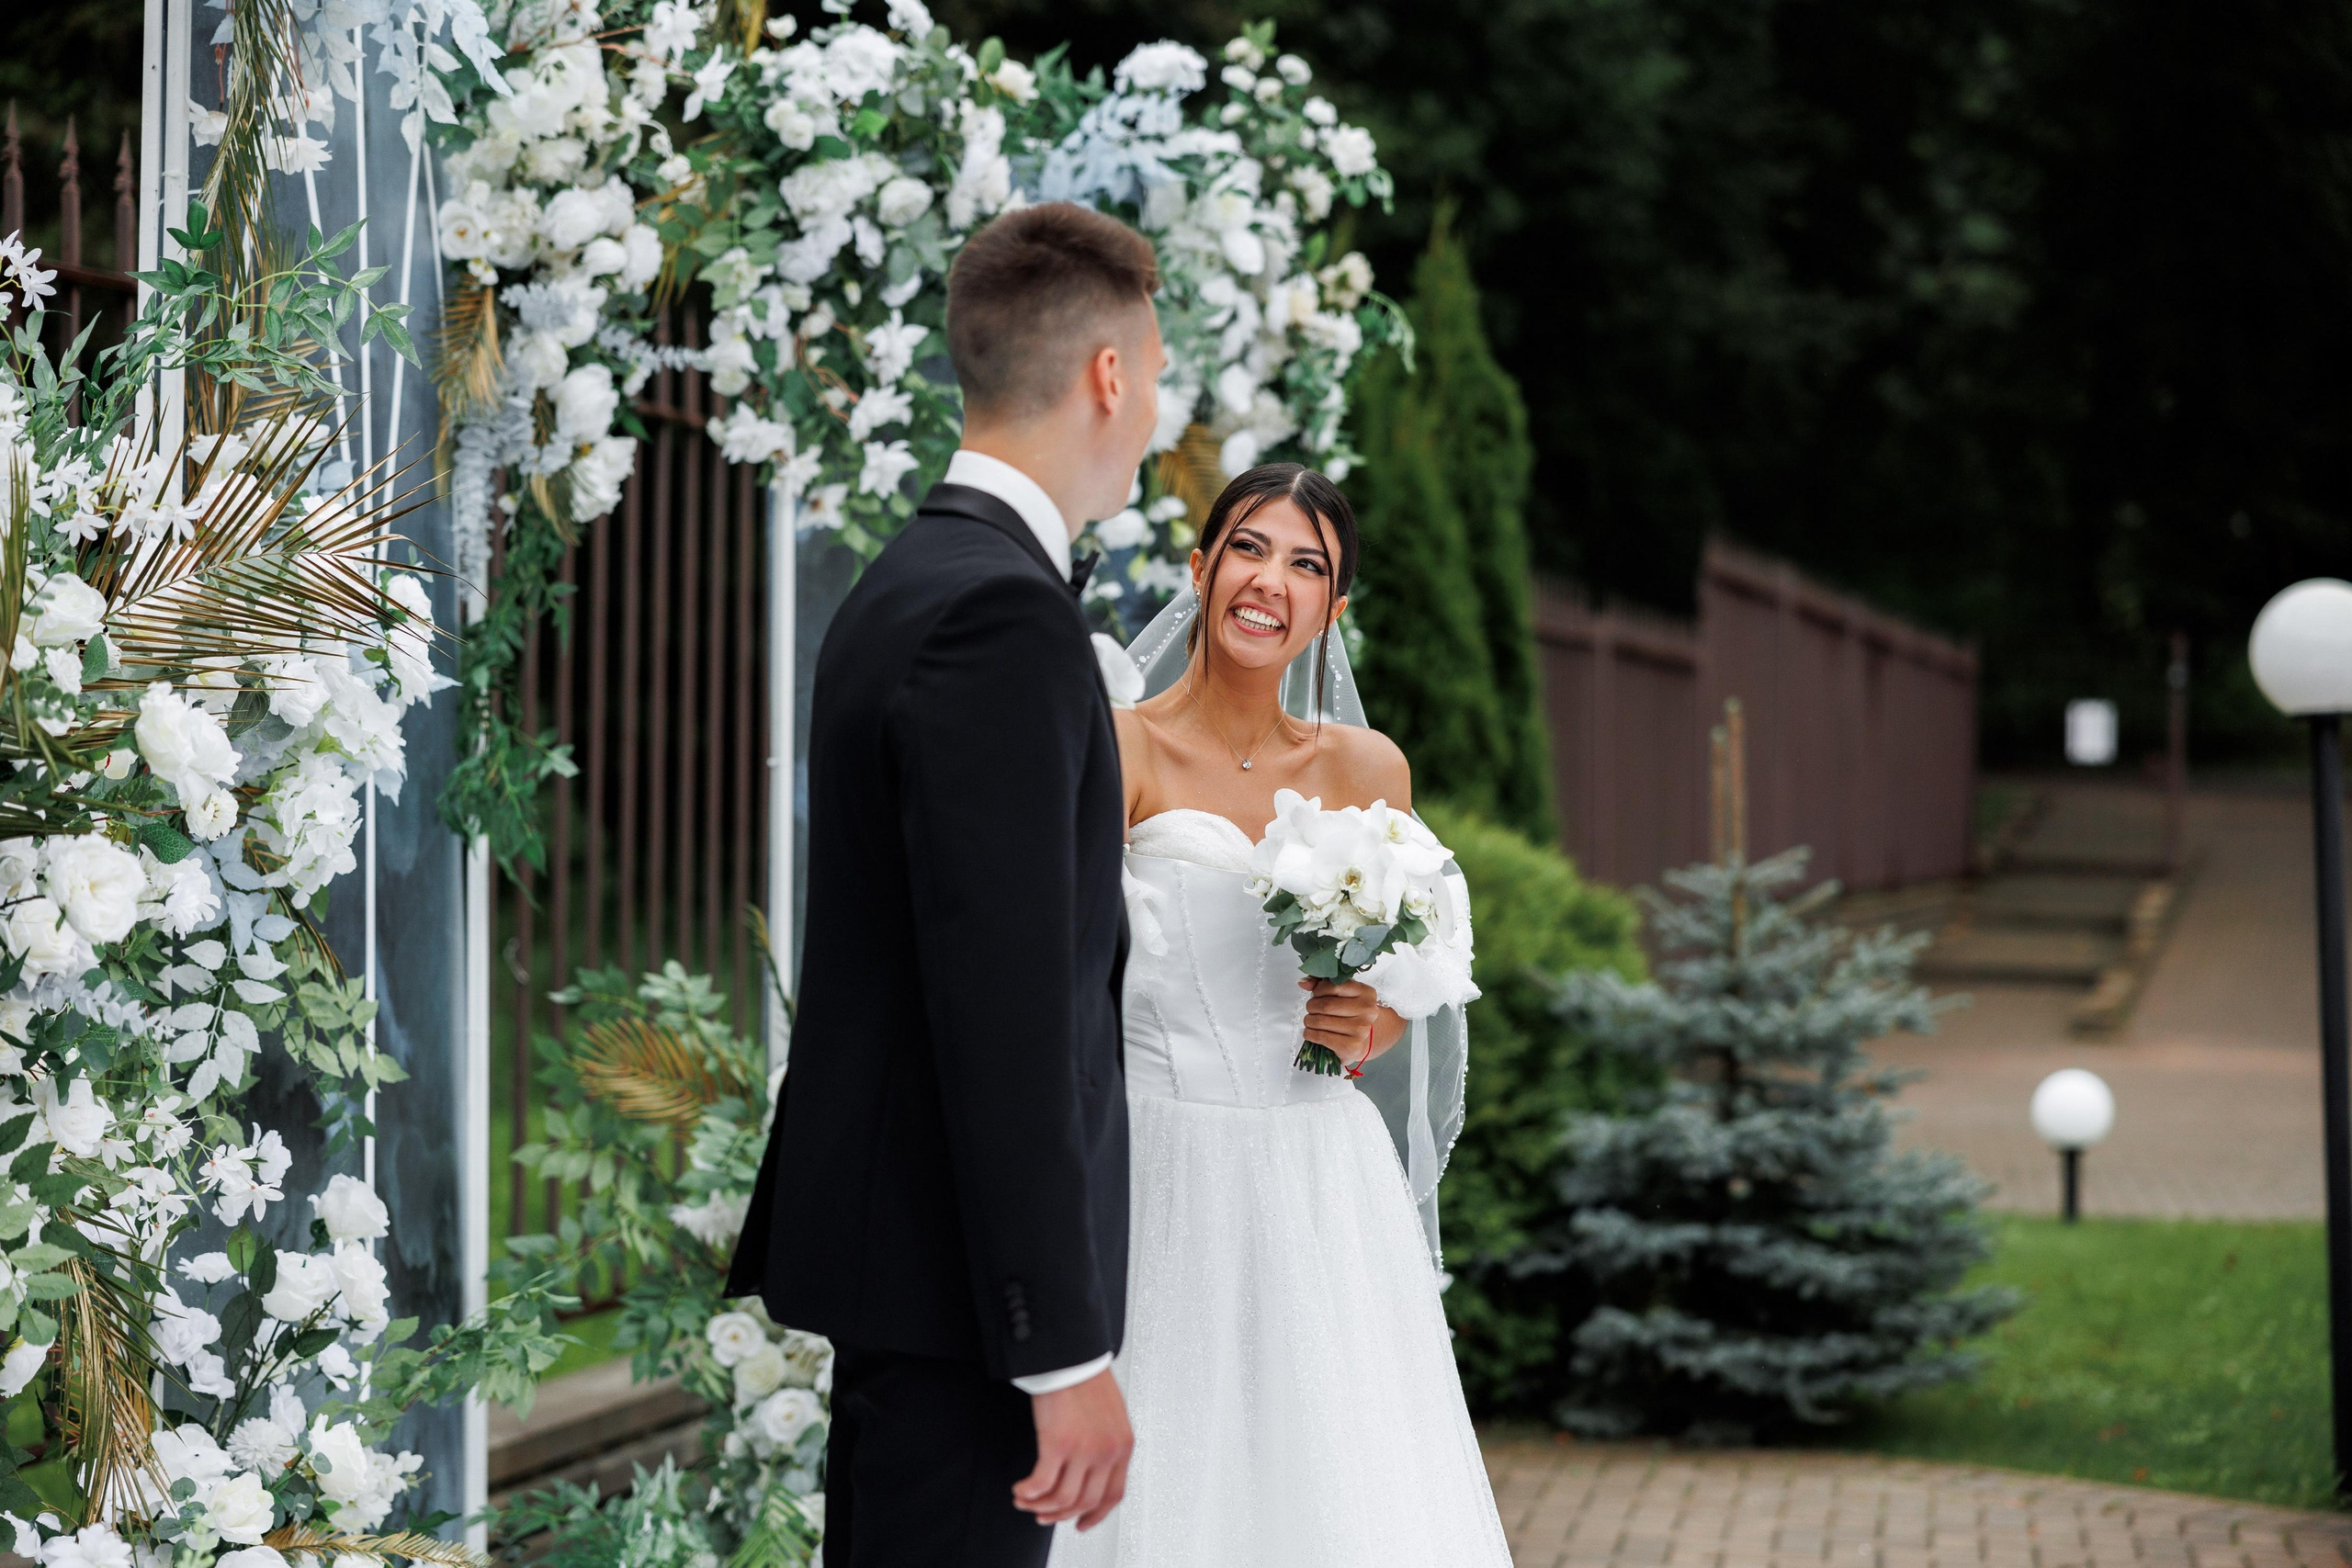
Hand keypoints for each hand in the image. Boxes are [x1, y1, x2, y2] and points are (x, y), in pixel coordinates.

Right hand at [1014, 1366, 1132, 1530]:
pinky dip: (1029, 1492)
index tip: (1081, 1523)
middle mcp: (1108, 1451)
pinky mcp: (1058, 1443)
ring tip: (1025, 1501)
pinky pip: (1041, 1483)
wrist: (1071, 1354)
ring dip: (1041, 1507)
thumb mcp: (1110, 1414)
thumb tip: (1090, 1469)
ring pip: (1062, 1499)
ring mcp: (1084, 1449)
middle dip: (1061, 1515)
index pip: (1113, 1495)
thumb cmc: (1086, 1377)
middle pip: (1085, 1502)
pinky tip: (1020, 1488)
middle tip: (1043, 1517)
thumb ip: (1106, 1442)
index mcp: (1123, 1445)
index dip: (1095, 1515)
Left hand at [1300, 978, 1405, 1066]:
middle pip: (1326, 1005)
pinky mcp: (1351, 1046)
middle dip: (1311, 1006)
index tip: (1316, 994)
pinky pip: (1321, 1037)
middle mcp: (1367, 1011)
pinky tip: (1310, 1032)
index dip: (1319, 990)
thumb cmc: (1350, 1014)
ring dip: (1309, 1021)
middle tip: (1311, 1009)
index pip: (1335, 986)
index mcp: (1366, 993)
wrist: (1364, 1039)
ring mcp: (1361, 1029)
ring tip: (1310, 1021)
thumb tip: (1304, 982)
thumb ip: (1323, 984)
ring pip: (1321, 1021)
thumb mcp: (1342, 994)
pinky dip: (1309, 1034)